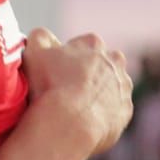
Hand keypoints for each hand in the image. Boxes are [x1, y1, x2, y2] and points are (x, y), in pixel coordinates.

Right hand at [22, 29, 132, 155]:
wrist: (70, 123)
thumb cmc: (50, 84)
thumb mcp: (33, 51)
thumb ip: (39, 37)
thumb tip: (43, 36)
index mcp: (93, 43)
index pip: (81, 44)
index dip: (67, 57)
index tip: (56, 70)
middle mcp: (114, 62)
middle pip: (100, 63)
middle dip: (88, 72)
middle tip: (67, 88)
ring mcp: (122, 87)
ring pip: (110, 86)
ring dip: (98, 92)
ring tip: (76, 106)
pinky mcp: (125, 112)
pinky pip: (114, 111)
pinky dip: (102, 113)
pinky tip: (84, 120)